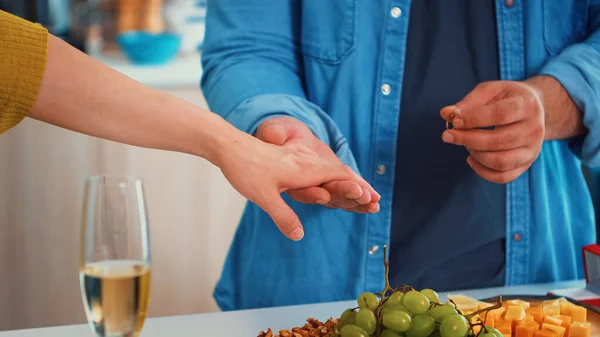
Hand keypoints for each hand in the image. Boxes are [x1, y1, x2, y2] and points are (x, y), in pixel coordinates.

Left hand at [216, 130, 377, 240]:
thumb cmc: (245, 170)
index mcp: (304, 169)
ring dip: (346, 180)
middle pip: (340, 172)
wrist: (229, 146)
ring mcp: (298, 158)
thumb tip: (299, 236)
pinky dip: (331, 176)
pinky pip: (319, 167)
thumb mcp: (264, 197)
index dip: (358, 187)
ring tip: (359, 193)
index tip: (374, 198)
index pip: (340, 176)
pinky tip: (330, 183)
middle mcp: (305, 161)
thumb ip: (283, 216)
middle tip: (375, 200)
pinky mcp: (290, 158)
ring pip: (330, 168)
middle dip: (358, 186)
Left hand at [440, 80, 544, 183]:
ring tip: (466, 144)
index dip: (474, 119)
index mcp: (527, 105)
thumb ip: (468, 102)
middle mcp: (534, 129)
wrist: (533, 108)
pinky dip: (482, 171)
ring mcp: (532, 149)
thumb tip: (446, 114)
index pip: (500, 115)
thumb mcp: (489, 91)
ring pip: (501, 161)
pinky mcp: (527, 164)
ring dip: (476, 155)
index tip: (454, 122)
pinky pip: (503, 177)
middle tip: (449, 136)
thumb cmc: (506, 98)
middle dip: (468, 139)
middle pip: (499, 141)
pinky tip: (471, 158)